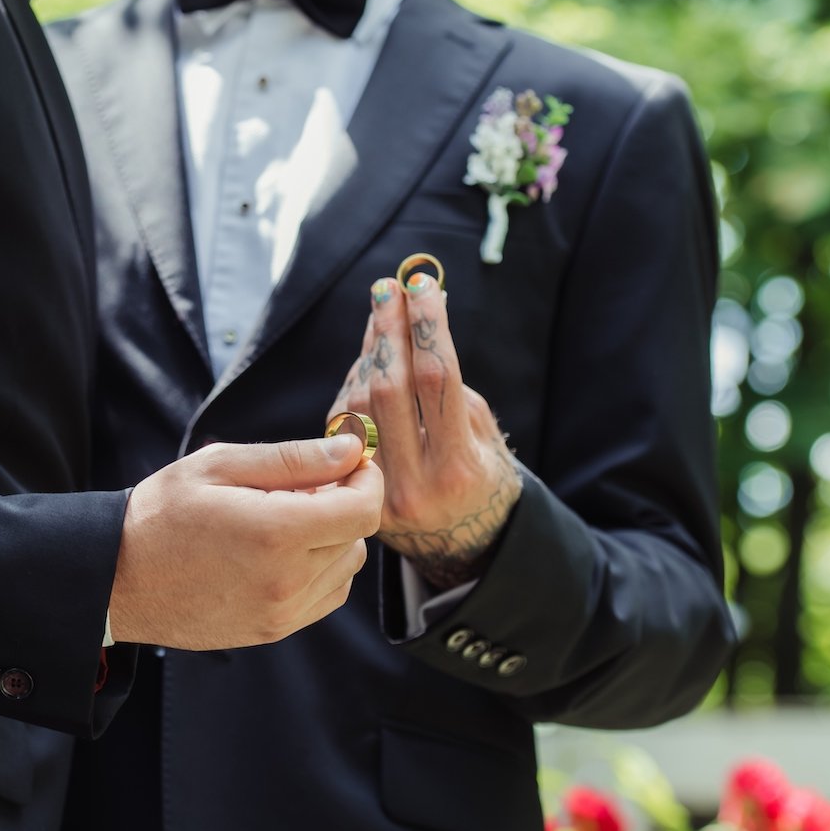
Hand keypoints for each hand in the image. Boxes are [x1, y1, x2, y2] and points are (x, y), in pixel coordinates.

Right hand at [109, 436, 382, 649]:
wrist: (118, 579)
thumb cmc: (162, 514)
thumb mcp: (219, 466)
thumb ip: (292, 459)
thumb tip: (350, 451)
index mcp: (276, 532)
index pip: (363, 508)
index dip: (366, 479)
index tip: (349, 462)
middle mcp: (287, 579)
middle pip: (356, 535)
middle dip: (342, 503)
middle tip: (299, 487)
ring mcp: (281, 612)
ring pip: (345, 566)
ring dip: (331, 538)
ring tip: (283, 521)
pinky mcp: (273, 630)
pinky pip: (326, 595)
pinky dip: (320, 569)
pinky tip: (281, 552)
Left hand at [328, 272, 521, 590]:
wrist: (464, 546)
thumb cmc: (482, 477)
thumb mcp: (484, 437)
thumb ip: (450, 388)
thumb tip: (418, 322)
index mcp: (459, 468)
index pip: (437, 379)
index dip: (426, 325)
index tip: (422, 284)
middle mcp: (415, 485)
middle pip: (390, 388)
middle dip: (389, 330)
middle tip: (388, 288)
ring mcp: (377, 494)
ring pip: (359, 405)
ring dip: (368, 352)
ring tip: (382, 314)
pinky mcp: (353, 494)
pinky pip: (346, 426)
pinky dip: (355, 385)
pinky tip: (370, 359)